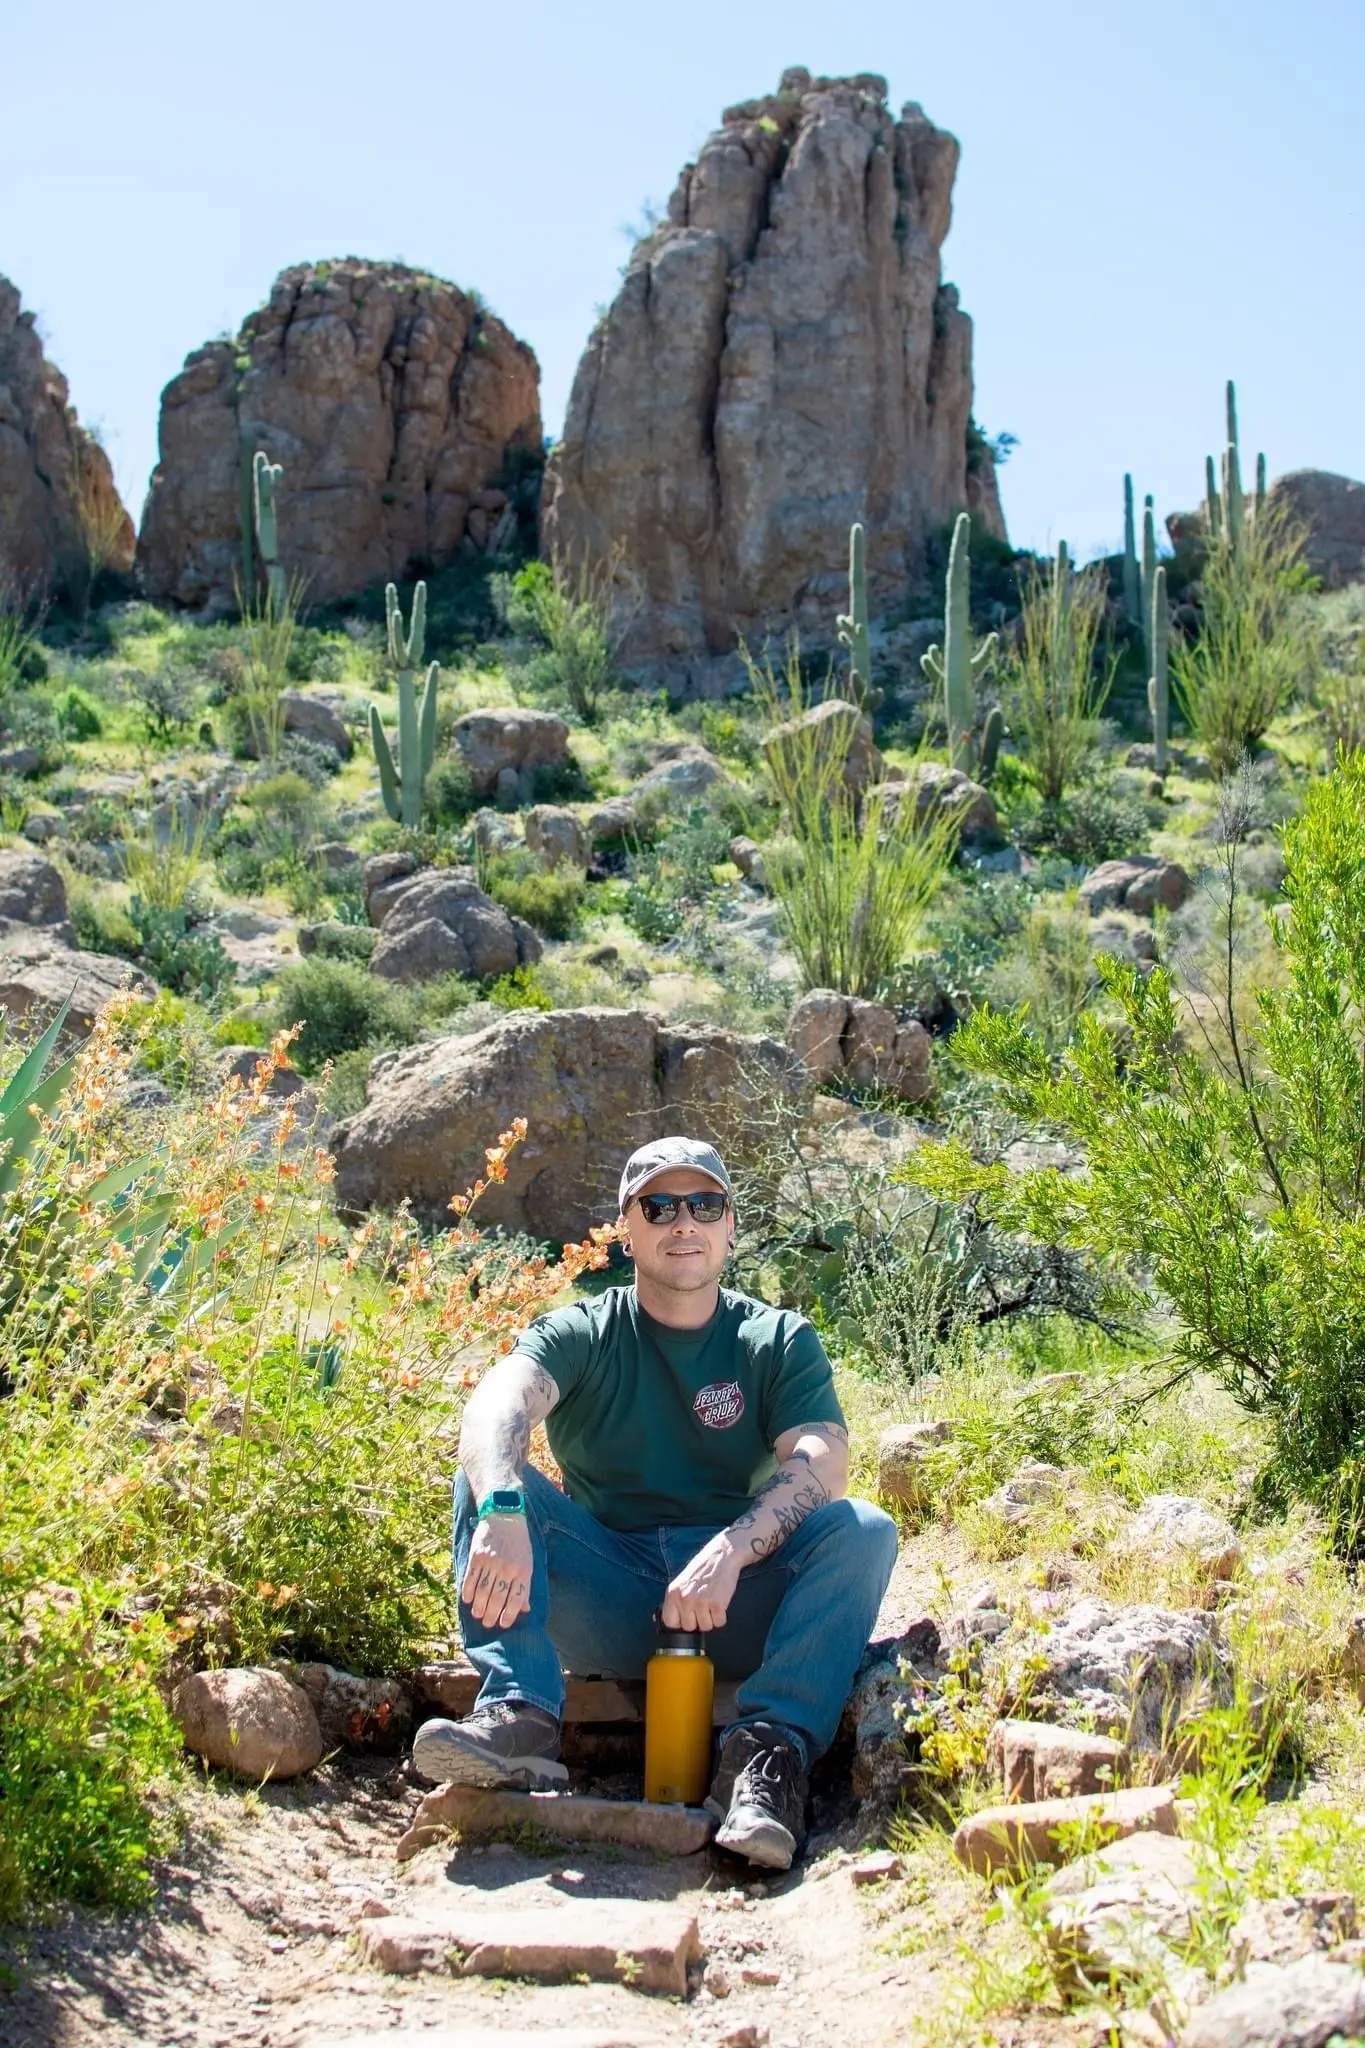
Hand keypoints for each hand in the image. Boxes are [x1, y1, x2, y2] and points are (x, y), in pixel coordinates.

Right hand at [461, 1514, 533, 1628]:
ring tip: (478, 1615)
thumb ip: (525, 1586)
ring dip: (479, 1607)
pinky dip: (468, 1592)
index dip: (508, 1616)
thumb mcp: (528, 1562)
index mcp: (523, 1571)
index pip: (516, 1600)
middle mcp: (507, 1568)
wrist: (505, 1515)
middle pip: (497, 1599)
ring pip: (483, 1592)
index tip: (502, 1624)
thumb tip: (525, 1609)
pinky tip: (468, 1599)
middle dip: (491, 1615)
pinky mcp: (477, 1555)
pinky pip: (471, 1579)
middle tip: (487, 1623)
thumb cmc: (519, 1542)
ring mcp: (491, 1562)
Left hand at [661, 1533, 741, 1632]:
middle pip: (689, 1627)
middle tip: (703, 1603)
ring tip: (711, 1601)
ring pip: (705, 1627)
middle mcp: (685, 1598)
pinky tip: (720, 1601)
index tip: (687, 1616)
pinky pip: (719, 1623)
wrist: (722, 1555)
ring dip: (711, 1618)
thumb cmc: (702, 1568)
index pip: (669, 1622)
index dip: (680, 1621)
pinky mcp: (717, 1604)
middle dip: (697, 1620)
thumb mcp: (681, 1582)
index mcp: (673, 1593)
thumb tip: (661, 1620)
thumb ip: (674, 1600)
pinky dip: (721, 1616)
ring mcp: (701, 1602)